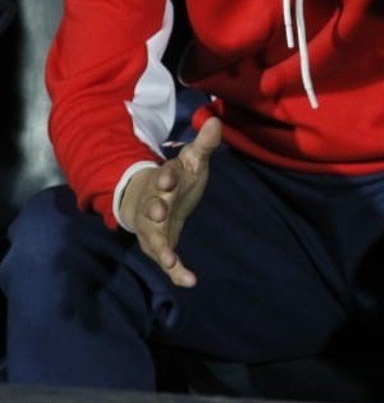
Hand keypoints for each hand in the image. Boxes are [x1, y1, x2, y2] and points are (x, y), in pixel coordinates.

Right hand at [117, 117, 222, 287]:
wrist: (149, 200)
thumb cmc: (176, 180)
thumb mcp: (191, 161)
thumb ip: (203, 145)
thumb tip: (216, 120)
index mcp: (164, 182)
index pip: (164, 177)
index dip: (167, 177)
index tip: (169, 177)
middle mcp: (155, 205)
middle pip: (152, 208)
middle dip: (155, 210)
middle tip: (159, 212)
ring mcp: (154, 228)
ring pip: (153, 237)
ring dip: (160, 246)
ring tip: (169, 258)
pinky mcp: (160, 245)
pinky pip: (166, 260)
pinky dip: (176, 271)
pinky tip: (189, 281)